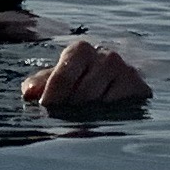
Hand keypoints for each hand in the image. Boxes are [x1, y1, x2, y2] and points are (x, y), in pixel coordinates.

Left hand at [22, 36, 149, 113]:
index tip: (46, 111)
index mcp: (80, 49)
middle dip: (70, 110)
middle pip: (82, 94)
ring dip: (88, 116)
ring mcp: (126, 70)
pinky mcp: (140, 87)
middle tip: (64, 120)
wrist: (116, 76)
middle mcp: (106, 56)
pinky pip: (119, 109)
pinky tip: (102, 117)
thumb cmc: (78, 77)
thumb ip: (38, 83)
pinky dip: (108, 117)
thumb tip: (29, 93)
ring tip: (81, 120)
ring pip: (100, 103)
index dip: (52, 98)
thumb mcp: (56, 76)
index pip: (62, 77)